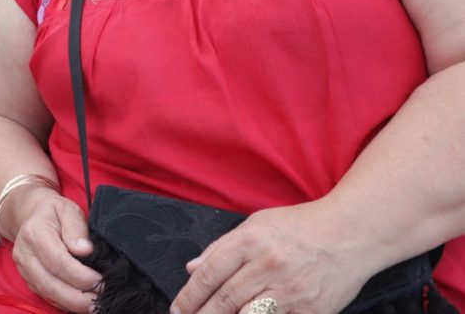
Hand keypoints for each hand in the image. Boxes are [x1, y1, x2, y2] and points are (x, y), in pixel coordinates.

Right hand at [7, 185, 100, 312]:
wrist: (30, 214)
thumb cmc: (54, 212)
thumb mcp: (68, 210)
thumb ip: (76, 228)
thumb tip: (84, 250)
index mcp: (34, 233)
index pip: (57, 261)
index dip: (80, 276)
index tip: (100, 280)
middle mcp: (25, 254)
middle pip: (50, 284)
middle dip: (78, 297)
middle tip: (101, 301)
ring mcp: (24, 269)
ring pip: (47, 294)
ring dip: (72, 304)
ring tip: (95, 305)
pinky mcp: (28, 279)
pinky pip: (46, 296)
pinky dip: (65, 303)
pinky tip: (81, 303)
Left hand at [172, 203, 371, 313]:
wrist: (351, 233)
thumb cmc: (300, 226)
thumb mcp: (257, 223)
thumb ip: (222, 247)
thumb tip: (192, 268)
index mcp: (251, 240)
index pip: (210, 273)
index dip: (189, 296)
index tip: (178, 309)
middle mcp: (270, 265)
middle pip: (225, 299)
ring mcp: (292, 290)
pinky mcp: (312, 310)